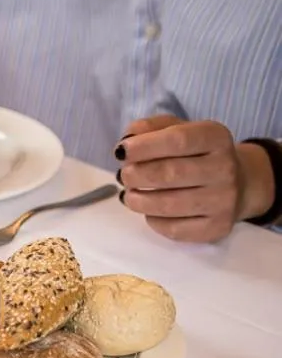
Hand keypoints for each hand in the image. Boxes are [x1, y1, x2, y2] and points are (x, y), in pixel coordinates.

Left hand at [117, 116, 275, 241]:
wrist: (236, 184)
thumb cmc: (193, 154)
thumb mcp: (175, 129)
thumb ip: (148, 129)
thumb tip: (125, 145)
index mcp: (215, 137)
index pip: (178, 140)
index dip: (144, 147)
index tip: (121, 152)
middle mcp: (225, 168)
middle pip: (170, 173)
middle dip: (136, 175)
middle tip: (125, 175)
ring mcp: (224, 200)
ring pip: (169, 205)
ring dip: (138, 200)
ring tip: (130, 194)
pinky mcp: (217, 227)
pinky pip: (174, 229)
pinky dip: (153, 220)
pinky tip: (150, 211)